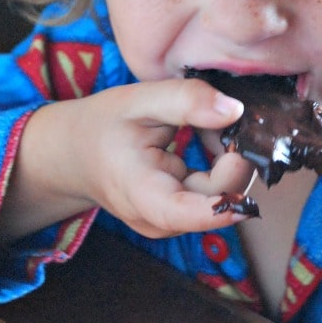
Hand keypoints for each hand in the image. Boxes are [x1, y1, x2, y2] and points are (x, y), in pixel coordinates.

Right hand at [0, 78, 253, 245]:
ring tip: (207, 123)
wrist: (77, 153)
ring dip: (230, 157)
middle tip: (225, 115)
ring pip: (224, 194)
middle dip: (234, 155)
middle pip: (218, 199)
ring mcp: (174, 222)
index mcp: (139, 193)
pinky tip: (209, 135)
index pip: (183, 213)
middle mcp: (160, 219)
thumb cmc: (104, 126)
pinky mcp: (186, 215)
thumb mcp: (138, 100)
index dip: (222, 200)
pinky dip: (223, 161)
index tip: (245, 165)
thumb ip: (186, 100)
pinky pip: (219, 191)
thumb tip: (235, 110)